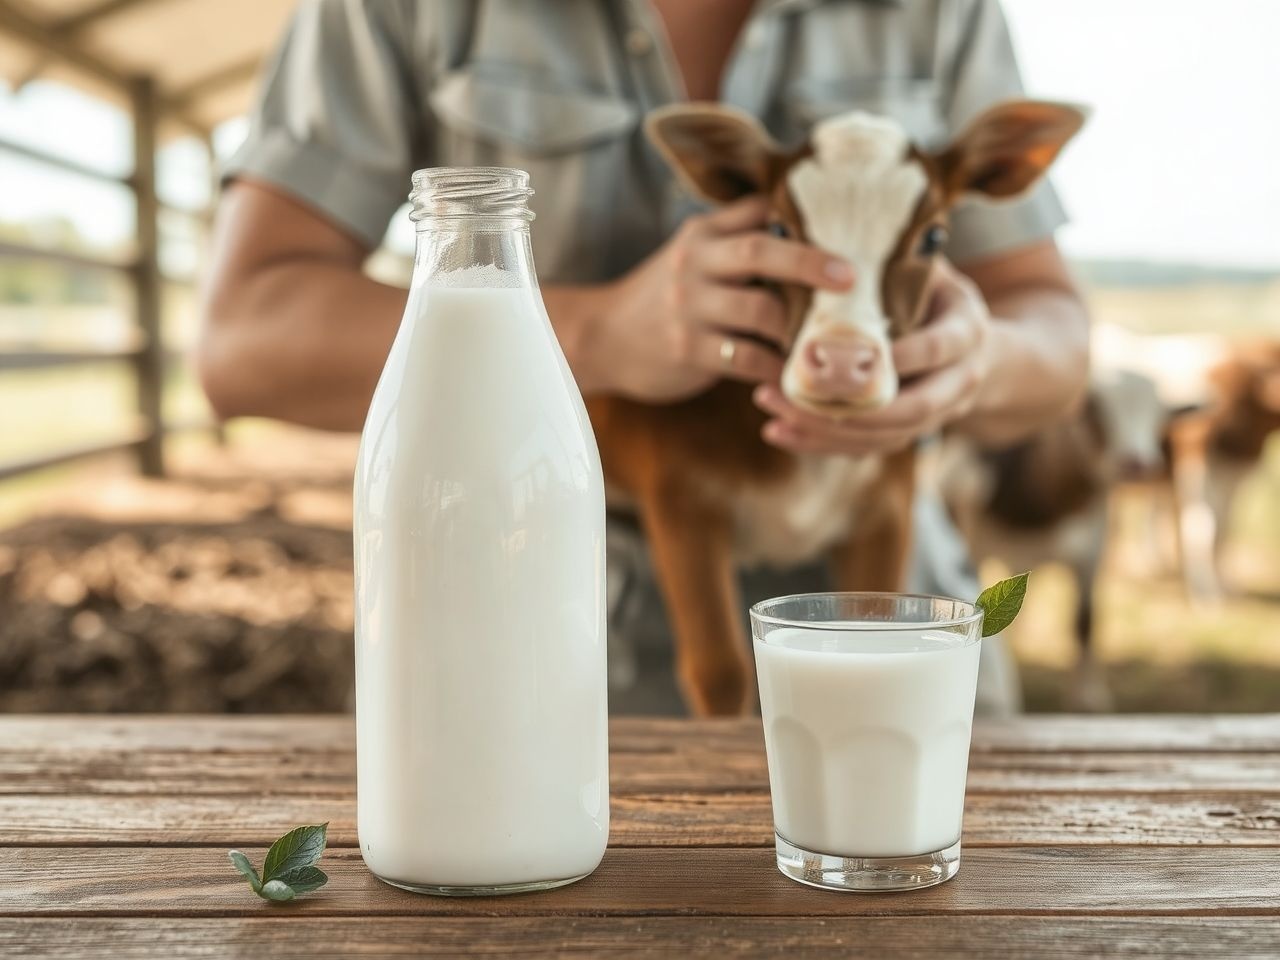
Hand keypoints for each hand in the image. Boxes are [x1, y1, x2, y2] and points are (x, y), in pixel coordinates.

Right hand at [589, 195, 853, 402]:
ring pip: (761, 309)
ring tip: (828, 339)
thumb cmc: (664, 300)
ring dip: (800, 326)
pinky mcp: (687, 350)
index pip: (758, 211)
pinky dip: (776, 367)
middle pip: (761, 251)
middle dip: (812, 262)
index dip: (801, 219)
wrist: (602, 338)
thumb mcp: (692, 258)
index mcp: (703, 235)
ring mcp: (689, 308)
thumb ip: (737, 244)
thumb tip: (814, 243)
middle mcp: (695, 264)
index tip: (846, 232)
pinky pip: (746, 358)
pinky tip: (792, 374)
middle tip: (851, 278)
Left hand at [754, 260, 993, 454]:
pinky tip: (780, 432)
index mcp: (967, 332)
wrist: (972, 347)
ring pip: (885, 436)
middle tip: (793, 392)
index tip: (858, 352)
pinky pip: (866, 448)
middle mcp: (959, 381)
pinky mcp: (906, 433)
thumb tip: (841, 229)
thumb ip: (898, 263)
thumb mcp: (930, 271)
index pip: (937, 348)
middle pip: (911, 409)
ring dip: (827, 431)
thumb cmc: (936, 295)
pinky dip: (821, 444)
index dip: (902, 355)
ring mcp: (936, 415)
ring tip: (774, 414)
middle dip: (852, 408)